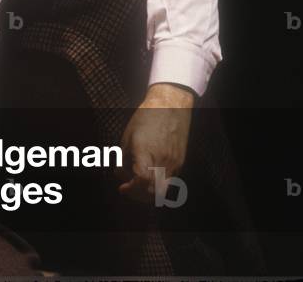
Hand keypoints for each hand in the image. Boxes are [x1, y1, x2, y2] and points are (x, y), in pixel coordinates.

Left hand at [116, 82, 193, 202]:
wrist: (171, 106)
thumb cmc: (145, 118)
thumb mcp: (127, 136)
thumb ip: (123, 159)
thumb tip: (121, 175)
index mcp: (146, 152)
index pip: (141, 180)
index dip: (131, 189)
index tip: (122, 188)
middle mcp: (162, 160)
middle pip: (153, 191)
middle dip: (138, 195)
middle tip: (128, 188)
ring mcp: (174, 163)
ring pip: (163, 189)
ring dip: (149, 192)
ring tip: (138, 184)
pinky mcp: (180, 162)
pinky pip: (170, 181)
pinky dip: (158, 185)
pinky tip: (149, 177)